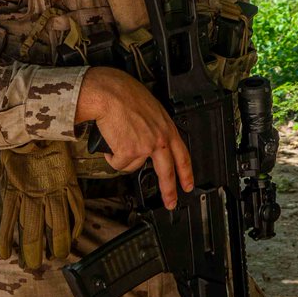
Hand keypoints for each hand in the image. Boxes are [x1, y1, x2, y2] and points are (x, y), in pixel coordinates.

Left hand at [0, 141, 82, 268]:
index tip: (3, 254)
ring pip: (56, 222)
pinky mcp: (69, 182)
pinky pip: (75, 206)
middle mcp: (34, 193)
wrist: (39, 124)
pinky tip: (75, 234)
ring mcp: (53, 188)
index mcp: (14, 188)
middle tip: (33, 265)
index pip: (8, 221)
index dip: (5, 239)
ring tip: (58, 255)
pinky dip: (77, 221)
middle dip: (33, 249)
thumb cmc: (17, 141)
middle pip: (33, 229)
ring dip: (57, 241)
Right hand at [75, 66, 193, 208]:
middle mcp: (160, 139)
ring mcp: (146, 147)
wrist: (110, 94)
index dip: (186, 172)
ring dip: (123, 157)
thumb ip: (155, 129)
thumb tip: (150, 144)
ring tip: (118, 138)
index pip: (182, 155)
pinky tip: (111, 140)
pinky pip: (118, 163)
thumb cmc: (126, 96)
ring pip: (133, 166)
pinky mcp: (130, 151)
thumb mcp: (151, 110)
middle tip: (171, 202)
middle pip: (167, 172)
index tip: (188, 184)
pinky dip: (111, 155)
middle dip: (169, 190)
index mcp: (167, 128)